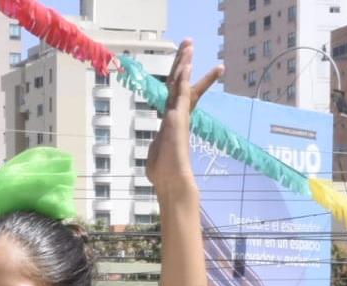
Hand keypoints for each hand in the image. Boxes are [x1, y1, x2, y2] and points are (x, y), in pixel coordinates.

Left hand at [146, 40, 222, 192]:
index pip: (179, 94)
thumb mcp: (156, 156)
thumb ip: (158, 148)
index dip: (184, 79)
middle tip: (191, 43)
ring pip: (180, 83)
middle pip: (181, 82)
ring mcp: (178, 116)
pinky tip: (185, 65)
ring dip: (184, 62)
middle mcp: (177, 115)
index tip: (189, 67)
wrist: (172, 182)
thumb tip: (156, 154)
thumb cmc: (163, 173)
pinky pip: (180, 94)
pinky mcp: (177, 119)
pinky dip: (182, 79)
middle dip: (185, 62)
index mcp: (172, 121)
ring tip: (189, 44)